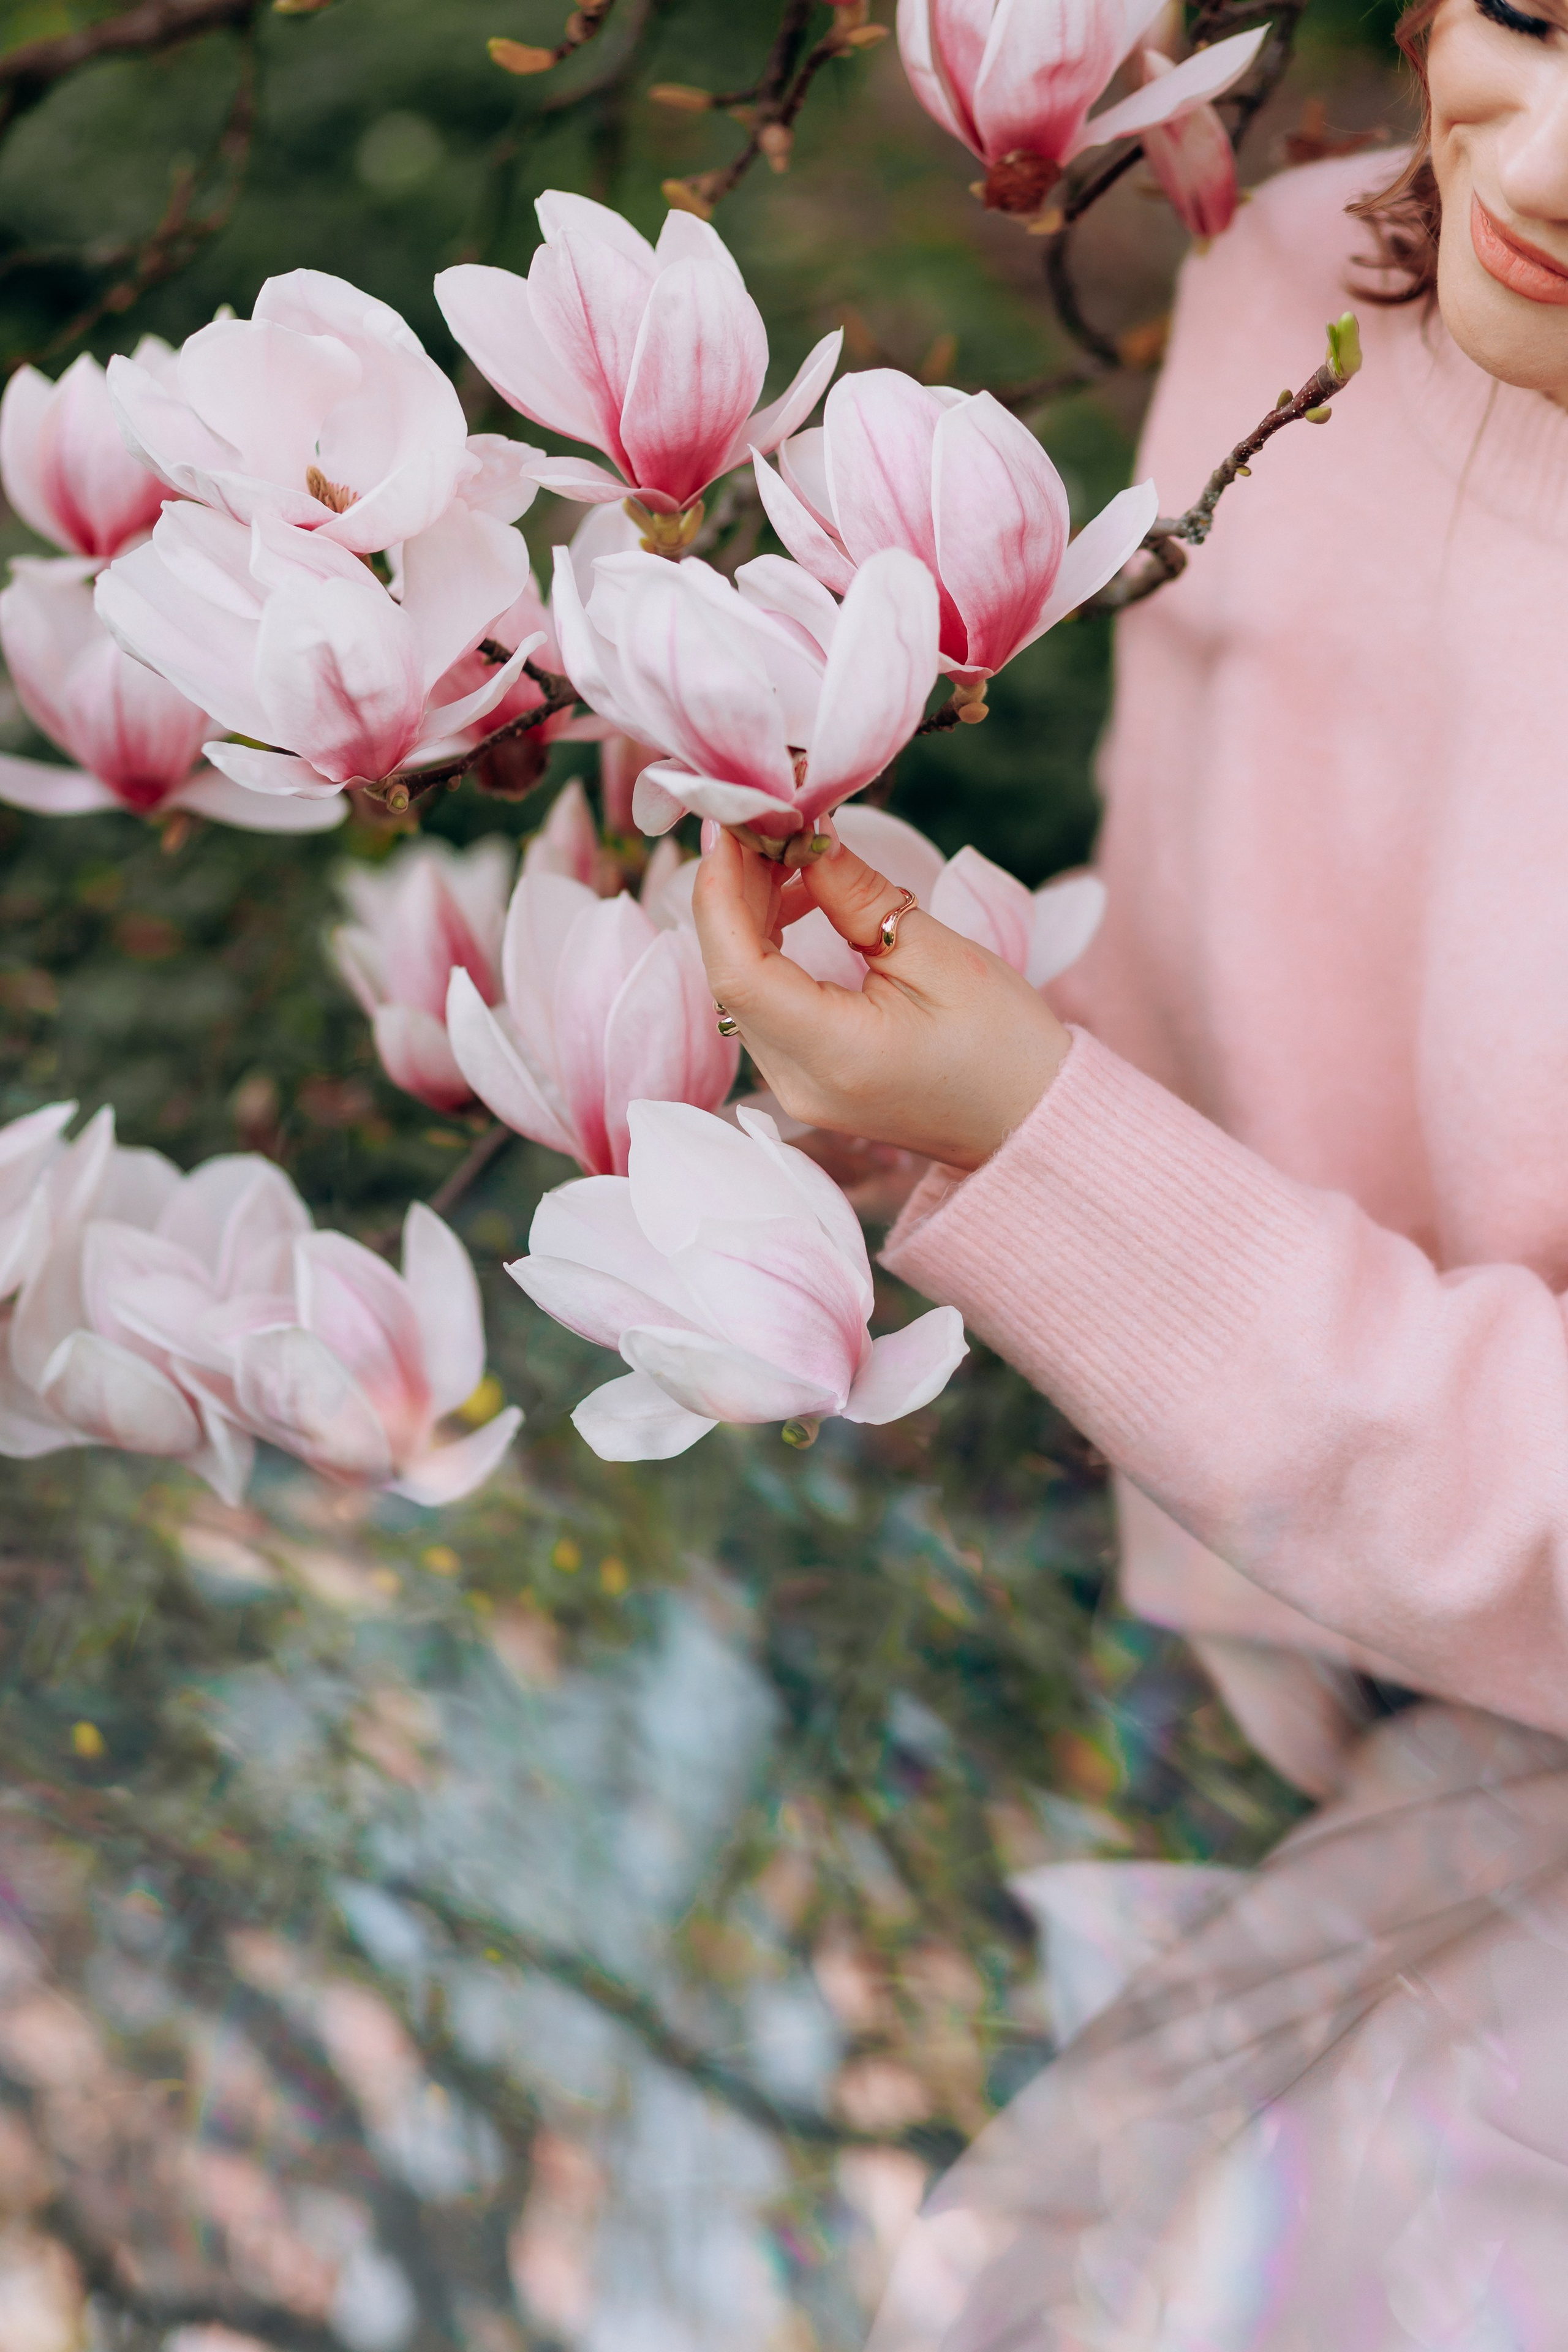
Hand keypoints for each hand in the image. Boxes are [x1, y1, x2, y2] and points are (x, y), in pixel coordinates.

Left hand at [692, 825, 1071, 1172]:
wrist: (1031, 1119)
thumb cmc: (1006, 1044)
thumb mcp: (942, 955)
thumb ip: (861, 896)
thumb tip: (807, 835)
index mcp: (836, 1055)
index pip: (739, 971)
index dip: (722, 894)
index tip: (734, 827)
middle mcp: (798, 1083)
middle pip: (731, 977)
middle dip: (734, 892)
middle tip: (763, 822)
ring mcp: (795, 1089)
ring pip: (740, 989)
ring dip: (750, 915)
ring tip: (790, 853)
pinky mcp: (804, 1080)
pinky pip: (763, 1005)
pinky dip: (768, 948)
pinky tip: (797, 901)